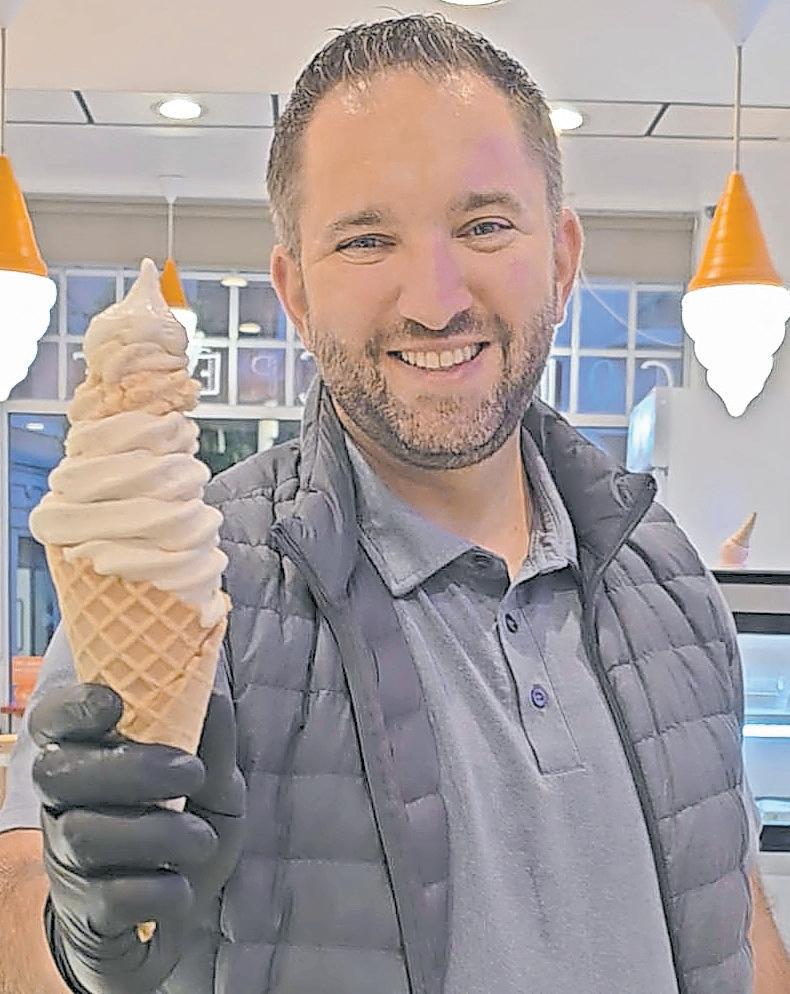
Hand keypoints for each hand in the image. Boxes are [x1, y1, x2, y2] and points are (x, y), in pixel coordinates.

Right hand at [30, 684, 244, 993]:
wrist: (169, 923)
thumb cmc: (183, 835)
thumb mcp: (212, 787)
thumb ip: (213, 744)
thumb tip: (213, 694)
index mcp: (89, 759)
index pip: (53, 721)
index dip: (74, 706)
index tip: (115, 703)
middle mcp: (64, 805)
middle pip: (59, 773)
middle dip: (132, 768)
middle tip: (192, 774)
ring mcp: (68, 860)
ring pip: (85, 835)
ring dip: (160, 834)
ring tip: (201, 841)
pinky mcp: (84, 913)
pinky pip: (111, 896)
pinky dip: (161, 890)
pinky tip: (182, 887)